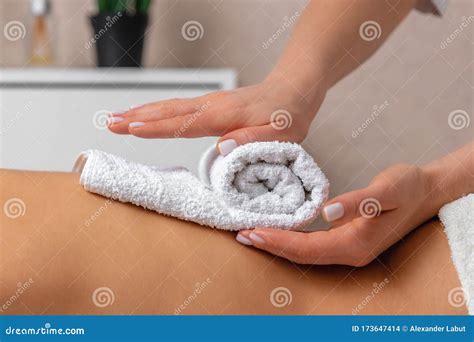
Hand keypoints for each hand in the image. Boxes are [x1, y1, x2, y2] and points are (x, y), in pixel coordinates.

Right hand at [107, 78, 325, 154]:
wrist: (293, 91)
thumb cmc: (288, 114)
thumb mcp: (280, 134)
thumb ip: (252, 140)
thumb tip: (221, 147)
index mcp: (226, 115)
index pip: (186, 122)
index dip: (158, 127)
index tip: (132, 129)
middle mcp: (212, 105)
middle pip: (169, 111)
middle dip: (138, 117)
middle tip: (109, 123)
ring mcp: (209, 103)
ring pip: (169, 107)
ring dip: (141, 112)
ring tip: (115, 118)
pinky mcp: (210, 106)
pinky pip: (177, 108)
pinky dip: (156, 111)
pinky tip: (145, 116)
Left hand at [236, 163, 437, 265]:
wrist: (426, 191)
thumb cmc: (407, 187)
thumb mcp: (387, 190)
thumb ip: (359, 202)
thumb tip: (327, 212)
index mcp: (354, 244)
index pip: (306, 248)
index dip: (278, 241)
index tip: (251, 232)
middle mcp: (349, 252)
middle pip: (301, 255)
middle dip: (271, 245)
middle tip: (241, 235)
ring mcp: (349, 248)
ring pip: (306, 252)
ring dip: (278, 243)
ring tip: (252, 233)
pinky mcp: (347, 239)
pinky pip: (313, 244)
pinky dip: (292, 238)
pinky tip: (279, 229)